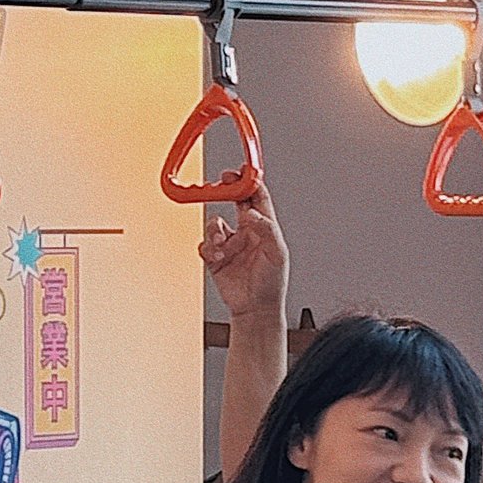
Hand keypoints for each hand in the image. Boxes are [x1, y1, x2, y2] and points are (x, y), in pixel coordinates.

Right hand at [200, 184, 288, 328]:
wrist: (256, 310)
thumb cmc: (272, 284)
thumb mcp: (277, 253)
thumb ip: (266, 229)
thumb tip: (252, 212)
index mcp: (264, 228)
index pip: (257, 198)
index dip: (250, 182)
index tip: (243, 172)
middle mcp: (246, 232)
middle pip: (234, 202)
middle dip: (227, 190)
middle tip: (222, 183)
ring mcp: (230, 244)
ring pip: (215, 223)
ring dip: (215, 229)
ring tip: (221, 242)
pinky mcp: (215, 258)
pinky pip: (205, 245)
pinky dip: (208, 248)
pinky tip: (217, 257)